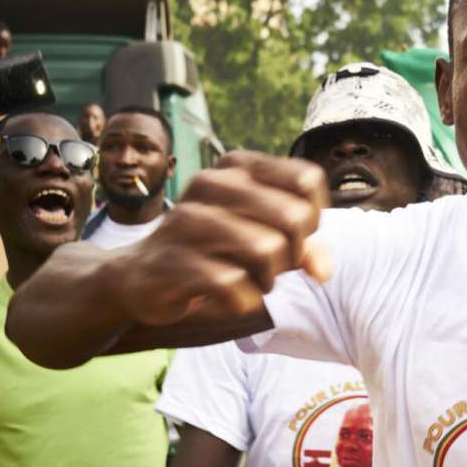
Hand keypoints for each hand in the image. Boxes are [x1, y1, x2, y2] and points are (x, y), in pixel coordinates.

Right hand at [112, 150, 330, 326]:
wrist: (142, 276)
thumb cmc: (214, 251)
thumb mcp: (264, 237)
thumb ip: (303, 246)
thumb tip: (324, 272)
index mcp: (238, 166)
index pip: (308, 179)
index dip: (313, 216)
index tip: (294, 235)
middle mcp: (212, 182)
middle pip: (294, 217)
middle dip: (294, 253)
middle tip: (273, 267)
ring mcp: (189, 220)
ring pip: (267, 250)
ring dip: (268, 279)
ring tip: (250, 282)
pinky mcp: (175, 260)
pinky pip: (235, 285)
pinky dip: (242, 300)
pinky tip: (226, 297)